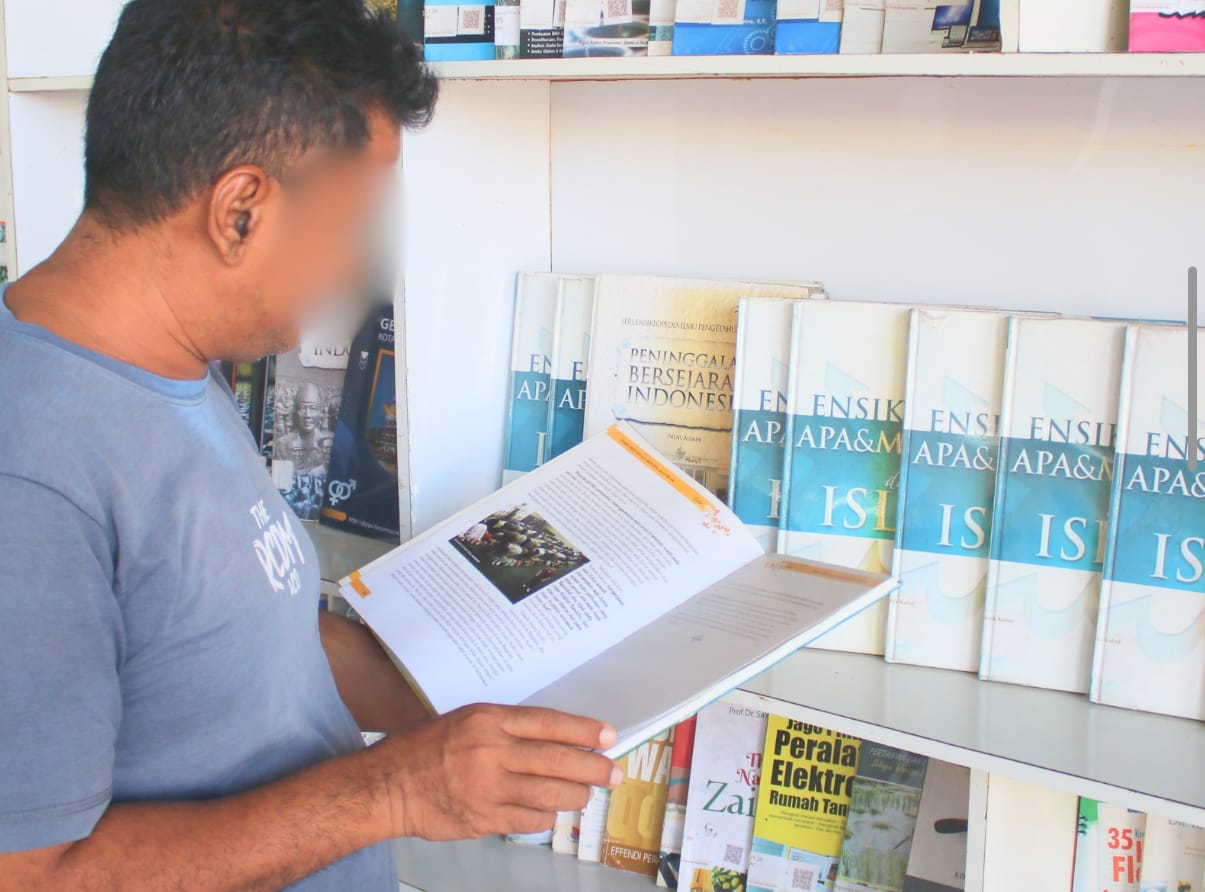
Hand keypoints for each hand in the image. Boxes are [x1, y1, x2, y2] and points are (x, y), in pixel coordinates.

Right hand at [376, 704, 620, 840]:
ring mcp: (488, 789)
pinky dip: (546, 818)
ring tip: (585, 793)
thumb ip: (506, 728)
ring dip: (575, 795)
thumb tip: (554, 737)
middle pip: (558, 760)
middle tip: (614, 774)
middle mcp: (491, 751)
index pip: (549, 723)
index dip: (584, 731)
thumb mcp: (465, 720)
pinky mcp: (483, 819)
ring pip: (550, 794)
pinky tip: (550, 813)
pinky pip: (529, 821)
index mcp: (488, 720)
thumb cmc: (424, 748)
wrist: (386, 786)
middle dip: (593, 768)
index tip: (608, 737)